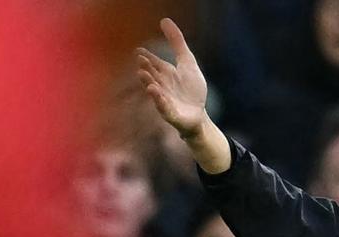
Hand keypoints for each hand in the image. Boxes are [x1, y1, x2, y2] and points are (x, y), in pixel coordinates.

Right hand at [136, 19, 207, 138]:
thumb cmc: (191, 90)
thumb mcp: (187, 62)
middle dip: (146, 68)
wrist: (199, 115)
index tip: (139, 51)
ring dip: (148, 83)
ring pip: (155, 91)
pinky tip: (154, 91)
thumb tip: (164, 20)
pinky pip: (163, 107)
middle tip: (140, 59)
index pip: (154, 63)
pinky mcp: (171, 114)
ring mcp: (165, 100)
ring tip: (142, 75)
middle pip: (153, 76)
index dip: (147, 57)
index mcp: (166, 73)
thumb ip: (177, 42)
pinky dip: (158, 100)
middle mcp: (162, 86)